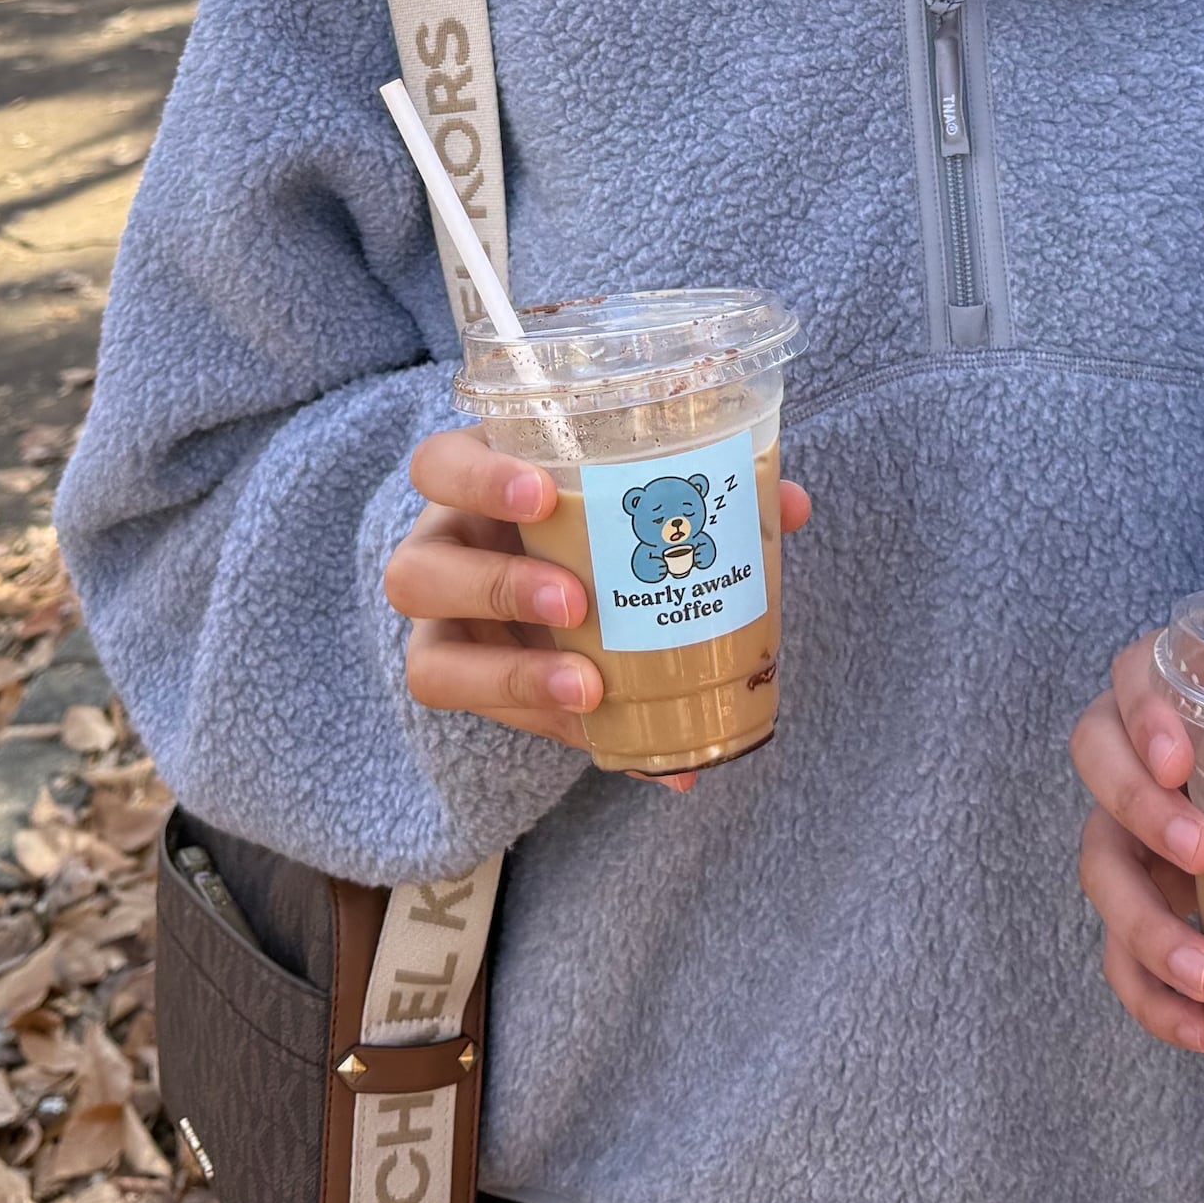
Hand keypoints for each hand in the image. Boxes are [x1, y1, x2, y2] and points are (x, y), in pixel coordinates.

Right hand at [383, 426, 812, 790]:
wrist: (541, 589)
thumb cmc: (586, 522)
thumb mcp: (625, 498)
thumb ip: (699, 496)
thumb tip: (788, 507)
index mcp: (477, 487)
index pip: (440, 465)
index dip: (477, 477)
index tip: (542, 495)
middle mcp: (442, 554)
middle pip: (415, 570)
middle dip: (499, 588)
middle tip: (577, 603)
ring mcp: (441, 631)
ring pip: (431, 661)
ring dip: (514, 677)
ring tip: (590, 687)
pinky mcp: (460, 689)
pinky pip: (483, 725)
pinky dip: (547, 728)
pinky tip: (607, 737)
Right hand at [1072, 628, 1203, 1053]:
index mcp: (1184, 696)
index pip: (1137, 674)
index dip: (1145, 709)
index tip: (1182, 755)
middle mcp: (1140, 760)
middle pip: (1096, 763)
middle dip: (1139, 811)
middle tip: (1203, 851)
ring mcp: (1130, 835)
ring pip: (1100, 870)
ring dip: (1145, 929)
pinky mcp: (1137, 909)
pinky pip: (1118, 955)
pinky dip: (1151, 998)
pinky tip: (1202, 1031)